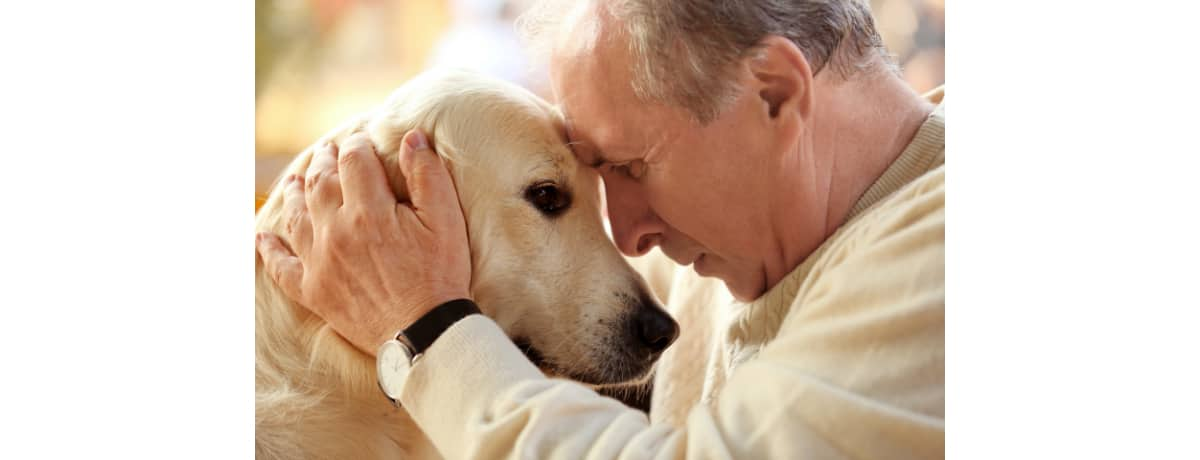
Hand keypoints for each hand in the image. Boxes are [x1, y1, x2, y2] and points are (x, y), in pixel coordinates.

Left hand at [255, 130, 471, 354]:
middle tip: (327, 150)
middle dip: (324, 161)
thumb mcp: (446, 221)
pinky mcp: (313, 291)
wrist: (424, 333)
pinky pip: (281, 267)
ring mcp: (320, 262)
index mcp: (369, 211)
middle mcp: (336, 231)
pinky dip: (269, 251)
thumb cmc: (440, 275)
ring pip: (296, 217)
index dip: (358, 144)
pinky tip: (262, 238)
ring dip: (294, 193)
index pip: (355, 160)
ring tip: (295, 179)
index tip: (362, 140)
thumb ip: (427, 175)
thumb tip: (411, 137)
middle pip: (320, 182)